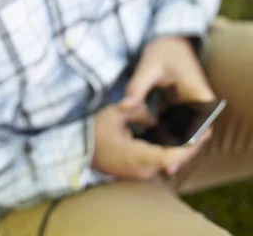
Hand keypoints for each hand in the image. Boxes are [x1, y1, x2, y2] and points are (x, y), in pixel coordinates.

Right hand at [91, 102, 209, 179]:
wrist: (76, 148)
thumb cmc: (92, 130)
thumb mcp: (115, 113)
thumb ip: (139, 111)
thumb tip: (155, 117)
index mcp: (136, 156)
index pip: (170, 156)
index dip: (189, 147)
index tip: (202, 134)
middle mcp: (141, 169)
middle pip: (173, 160)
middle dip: (190, 145)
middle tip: (206, 128)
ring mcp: (139, 172)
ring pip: (168, 161)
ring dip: (181, 147)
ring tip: (196, 129)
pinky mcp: (137, 169)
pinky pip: (159, 160)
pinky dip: (170, 148)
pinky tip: (177, 134)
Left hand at [120, 36, 215, 172]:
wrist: (168, 38)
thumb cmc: (162, 49)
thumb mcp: (148, 66)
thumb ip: (137, 87)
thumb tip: (123, 107)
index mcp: (197, 92)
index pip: (202, 124)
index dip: (192, 143)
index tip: (175, 156)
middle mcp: (198, 101)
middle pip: (196, 133)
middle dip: (181, 150)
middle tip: (164, 168)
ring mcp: (190, 104)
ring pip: (186, 131)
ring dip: (173, 145)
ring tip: (155, 161)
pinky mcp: (180, 105)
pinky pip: (176, 125)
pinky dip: (165, 134)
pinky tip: (149, 145)